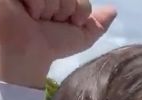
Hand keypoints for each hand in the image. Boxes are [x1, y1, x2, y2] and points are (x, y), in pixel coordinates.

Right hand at [0, 0, 116, 86]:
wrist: (29, 53)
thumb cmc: (53, 44)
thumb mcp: (82, 37)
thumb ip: (98, 24)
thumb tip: (114, 10)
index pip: (83, 1)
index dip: (78, 15)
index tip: (65, 24)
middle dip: (63, 12)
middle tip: (48, 21)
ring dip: (48, 10)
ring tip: (36, 18)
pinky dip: (35, 5)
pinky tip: (27, 12)